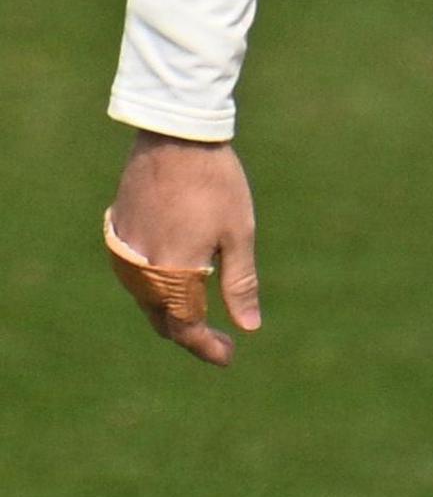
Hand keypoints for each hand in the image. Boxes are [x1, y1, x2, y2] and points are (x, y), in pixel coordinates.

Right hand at [107, 132, 261, 364]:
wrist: (175, 139)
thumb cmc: (215, 185)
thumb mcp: (238, 234)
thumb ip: (240, 283)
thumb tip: (249, 326)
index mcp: (173, 274)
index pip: (185, 328)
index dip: (205, 346)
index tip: (228, 357)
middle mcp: (142, 271)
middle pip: (162, 318)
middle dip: (190, 333)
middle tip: (220, 342)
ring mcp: (125, 253)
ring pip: (146, 299)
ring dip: (171, 312)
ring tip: (200, 315)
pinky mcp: (118, 235)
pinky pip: (135, 276)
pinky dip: (156, 288)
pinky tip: (176, 283)